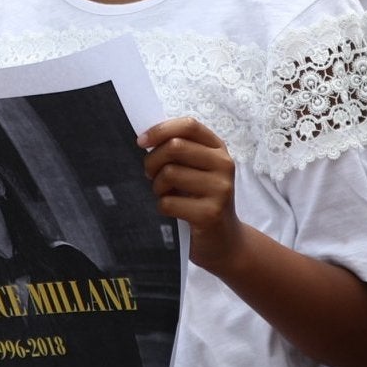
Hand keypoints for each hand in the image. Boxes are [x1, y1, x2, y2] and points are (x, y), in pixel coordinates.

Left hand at [140, 117, 243, 273]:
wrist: (224, 241)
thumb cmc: (201, 200)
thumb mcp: (196, 170)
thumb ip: (179, 151)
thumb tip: (145, 139)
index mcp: (218, 149)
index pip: (188, 125)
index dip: (161, 130)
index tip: (141, 142)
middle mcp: (223, 165)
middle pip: (175, 147)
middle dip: (152, 161)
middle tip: (150, 175)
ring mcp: (220, 189)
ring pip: (170, 173)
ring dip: (157, 186)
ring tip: (163, 194)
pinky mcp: (211, 213)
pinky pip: (169, 202)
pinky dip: (162, 206)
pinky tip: (172, 211)